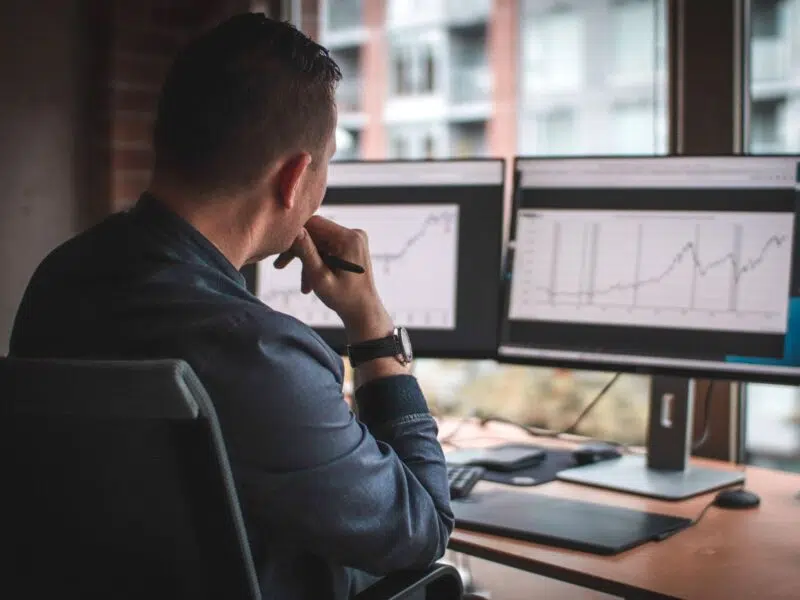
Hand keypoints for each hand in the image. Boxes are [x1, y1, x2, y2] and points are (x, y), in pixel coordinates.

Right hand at [274, 216, 392, 342]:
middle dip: (298, 250)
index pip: (314, 223)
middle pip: (316, 232)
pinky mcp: (350, 245)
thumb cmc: (344, 298)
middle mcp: (354, 234)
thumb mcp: (320, 277)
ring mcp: (353, 239)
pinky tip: (310, 283)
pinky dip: (317, 262)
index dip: (294, 232)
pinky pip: (326, 247)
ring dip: (307, 260)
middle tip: (279, 265)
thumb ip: (306, 252)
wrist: (363, 311)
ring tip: (303, 286)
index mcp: (349, 239)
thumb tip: (294, 230)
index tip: (278, 247)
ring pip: (318, 241)